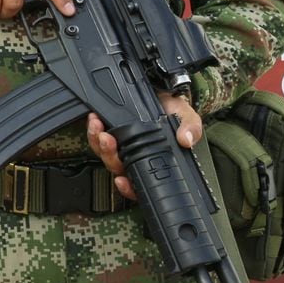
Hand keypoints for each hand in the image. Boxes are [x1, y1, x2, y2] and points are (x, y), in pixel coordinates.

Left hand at [87, 94, 202, 201]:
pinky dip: (93, 130)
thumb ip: (190, 128)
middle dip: (109, 155)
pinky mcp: (109, 132)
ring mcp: (120, 146)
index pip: (139, 184)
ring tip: (99, 128)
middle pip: (116, 167)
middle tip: (107, 140)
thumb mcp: (187, 118)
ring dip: (98, 142)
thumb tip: (186, 140)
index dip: (128, 187)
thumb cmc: (174, 111)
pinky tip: (94, 120)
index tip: (122, 181)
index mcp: (154, 161)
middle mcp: (134, 157)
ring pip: (104, 153)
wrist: (162, 94)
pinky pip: (96, 138)